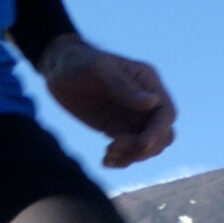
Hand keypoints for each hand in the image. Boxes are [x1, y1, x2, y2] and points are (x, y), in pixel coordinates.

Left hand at [39, 37, 176, 167]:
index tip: (142, 143)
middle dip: (145, 147)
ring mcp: (132, 118)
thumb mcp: (100, 70)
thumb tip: (153, 102)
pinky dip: (122, 160)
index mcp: (148, 83)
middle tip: (115, 145)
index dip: (159, 131)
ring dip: (132, 156)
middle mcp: (146, 103)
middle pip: (162, 135)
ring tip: (107, 154)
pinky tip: (105, 161)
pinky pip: (130, 151)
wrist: (57, 69)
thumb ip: (125, 87)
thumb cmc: (78, 61)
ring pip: (148, 147)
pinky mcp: (117, 129)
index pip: (166, 114)